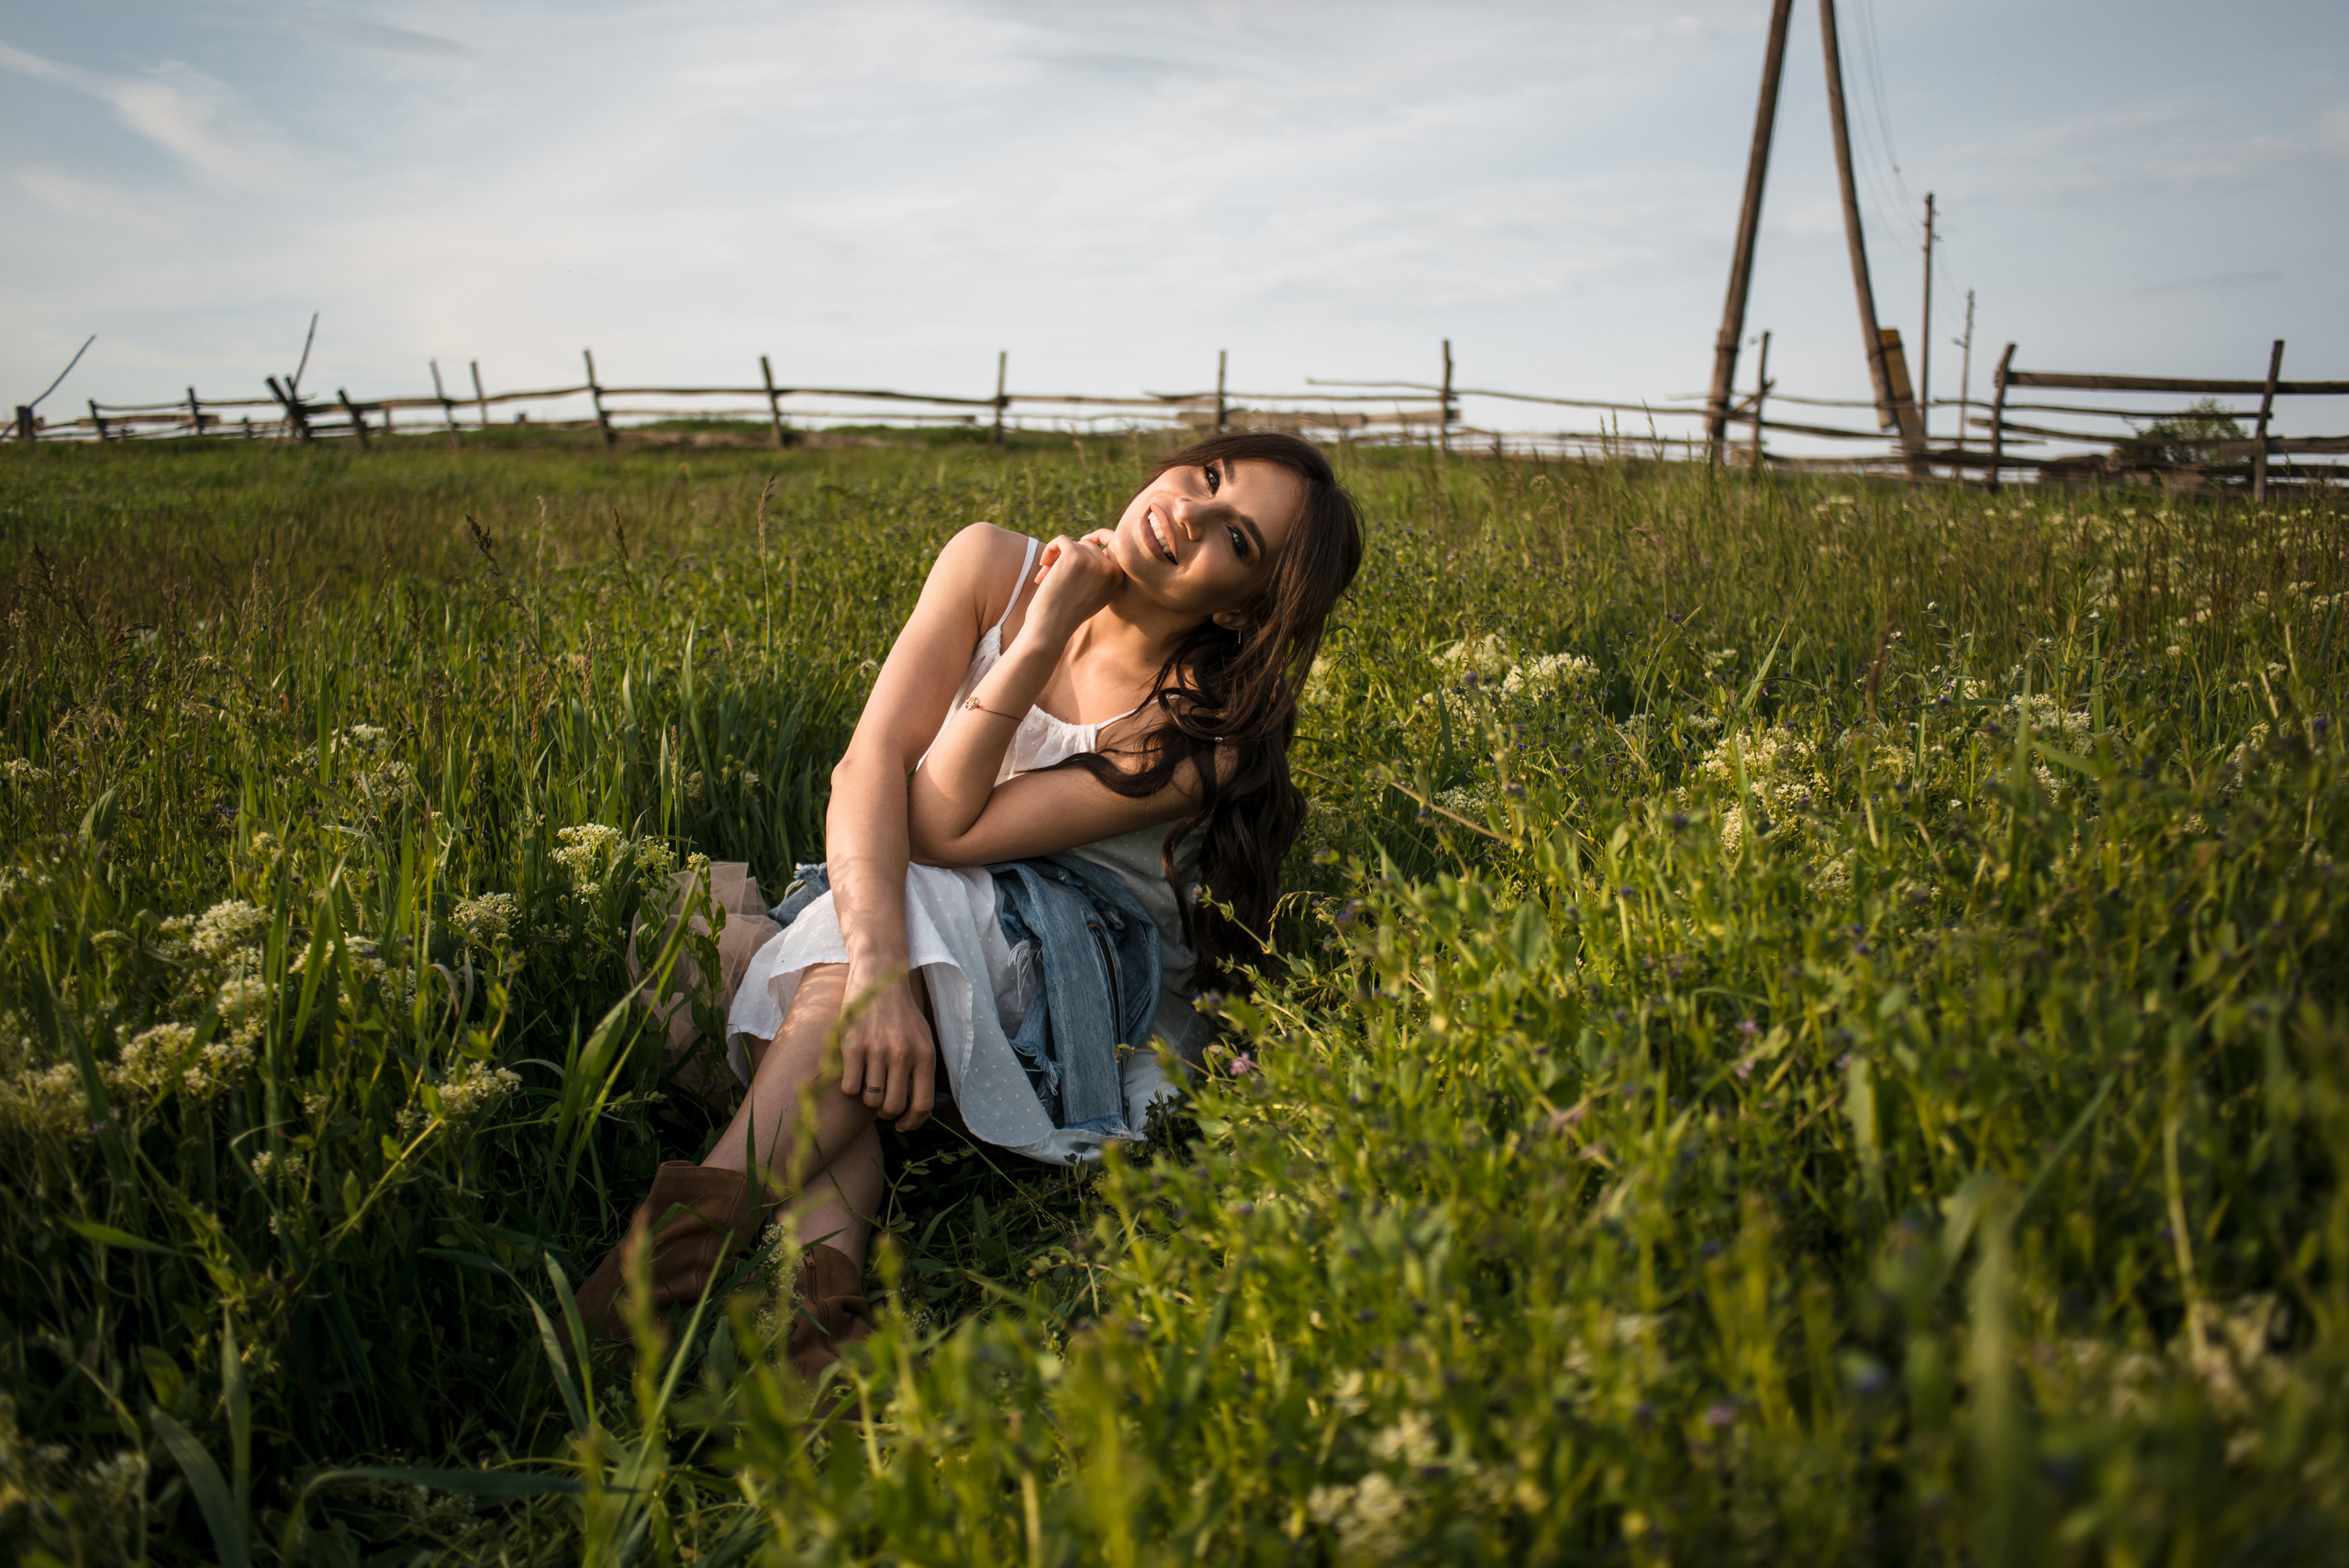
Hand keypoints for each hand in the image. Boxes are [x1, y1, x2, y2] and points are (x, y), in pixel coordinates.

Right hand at [836, 971, 936, 1130]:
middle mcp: (903, 1053)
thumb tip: (912, 1110)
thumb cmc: (901, 1014)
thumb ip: (920, 1071)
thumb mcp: (921, 1039)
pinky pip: (850, 1087)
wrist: (878, 977)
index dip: (912, 1122)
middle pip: (893, 1107)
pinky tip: (853, 1072)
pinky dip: (850, 1086)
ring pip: (870, 1099)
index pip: (922, 1104)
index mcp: (925, 1054)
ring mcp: (877, 1050)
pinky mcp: (852, 1045)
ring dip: (868, 1098)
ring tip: (868, 1082)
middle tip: (881, 1103)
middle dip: (886, 1112)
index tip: (902, 1126)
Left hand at [1020, 532, 1124, 646]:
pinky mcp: (1074, 556)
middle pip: (1089, 545)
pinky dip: (1050, 548)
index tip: (1075, 550)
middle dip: (1069, 555)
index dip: (1097, 540)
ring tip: (1046, 577)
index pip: (1114, 546)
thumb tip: (1092, 540)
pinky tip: (1043, 564)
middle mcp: (1110, 570)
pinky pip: (1062, 539)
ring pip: (1074, 543)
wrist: (1050, 629)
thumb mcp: (1092, 593)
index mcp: (1119, 579)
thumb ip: (1098, 572)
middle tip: (1053, 574)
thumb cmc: (1066, 613)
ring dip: (1057, 557)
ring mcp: (1093, 562)